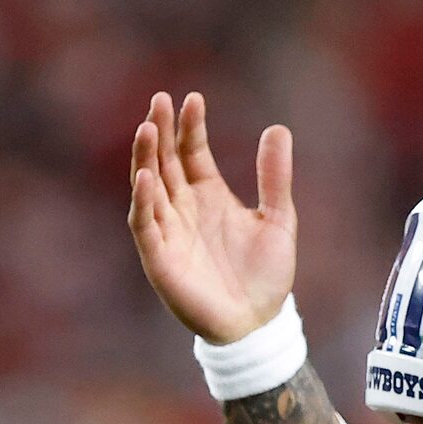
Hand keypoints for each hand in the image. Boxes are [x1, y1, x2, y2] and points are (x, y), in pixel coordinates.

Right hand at [127, 91, 295, 343]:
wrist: (259, 324)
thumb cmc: (266, 276)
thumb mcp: (279, 220)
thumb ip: (275, 177)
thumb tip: (278, 128)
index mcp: (209, 196)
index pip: (191, 152)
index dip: (190, 126)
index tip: (192, 98)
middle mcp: (183, 208)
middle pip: (165, 161)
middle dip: (160, 131)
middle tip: (159, 100)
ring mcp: (169, 231)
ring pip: (149, 186)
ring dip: (146, 157)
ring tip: (147, 128)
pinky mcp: (160, 257)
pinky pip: (146, 224)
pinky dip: (144, 201)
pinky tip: (146, 177)